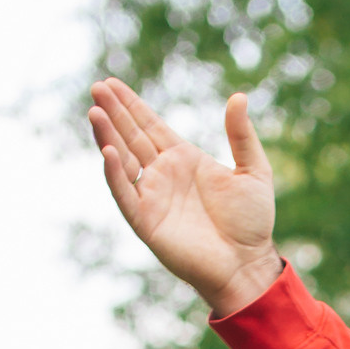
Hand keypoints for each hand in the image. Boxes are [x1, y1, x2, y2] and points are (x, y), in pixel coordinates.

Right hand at [89, 77, 282, 319]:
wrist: (248, 265)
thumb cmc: (253, 223)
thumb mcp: (253, 171)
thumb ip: (242, 135)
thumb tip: (239, 97)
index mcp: (183, 159)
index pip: (150, 125)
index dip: (131, 105)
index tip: (112, 83)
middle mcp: (163, 174)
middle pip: (131, 136)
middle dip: (114, 112)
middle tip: (97, 87)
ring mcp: (152, 197)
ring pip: (122, 160)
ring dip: (107, 135)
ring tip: (95, 111)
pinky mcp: (147, 221)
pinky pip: (125, 193)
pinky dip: (115, 173)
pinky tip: (108, 150)